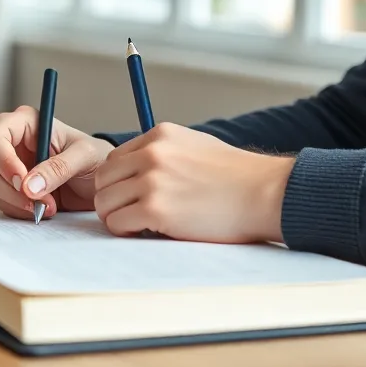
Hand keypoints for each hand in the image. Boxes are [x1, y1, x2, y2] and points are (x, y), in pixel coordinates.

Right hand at [0, 105, 113, 219]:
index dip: (3, 161)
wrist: (99, 181)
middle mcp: (13, 141)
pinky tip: (43, 209)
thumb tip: (29, 185)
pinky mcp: (11, 187)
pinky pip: (2, 202)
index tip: (23, 182)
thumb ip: (59, 167)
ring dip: (18, 202)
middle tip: (40, 202)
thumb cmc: (94, 157)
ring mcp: (8, 165)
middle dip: (13, 188)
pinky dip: (19, 210)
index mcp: (27, 122)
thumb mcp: (84, 156)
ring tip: (49, 206)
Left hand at [93, 123, 295, 243]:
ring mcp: (152, 180)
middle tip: (128, 213)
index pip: (115, 158)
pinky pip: (118, 223)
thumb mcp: (195, 145)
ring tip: (138, 224)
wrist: (262, 192)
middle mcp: (152, 153)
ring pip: (105, 202)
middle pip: (103, 179)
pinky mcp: (155, 209)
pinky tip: (144, 232)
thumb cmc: (235, 175)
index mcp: (160, 134)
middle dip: (111, 198)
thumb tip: (138, 169)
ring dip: (116, 217)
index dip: (119, 181)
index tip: (132, 195)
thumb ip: (164, 152)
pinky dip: (125, 231)